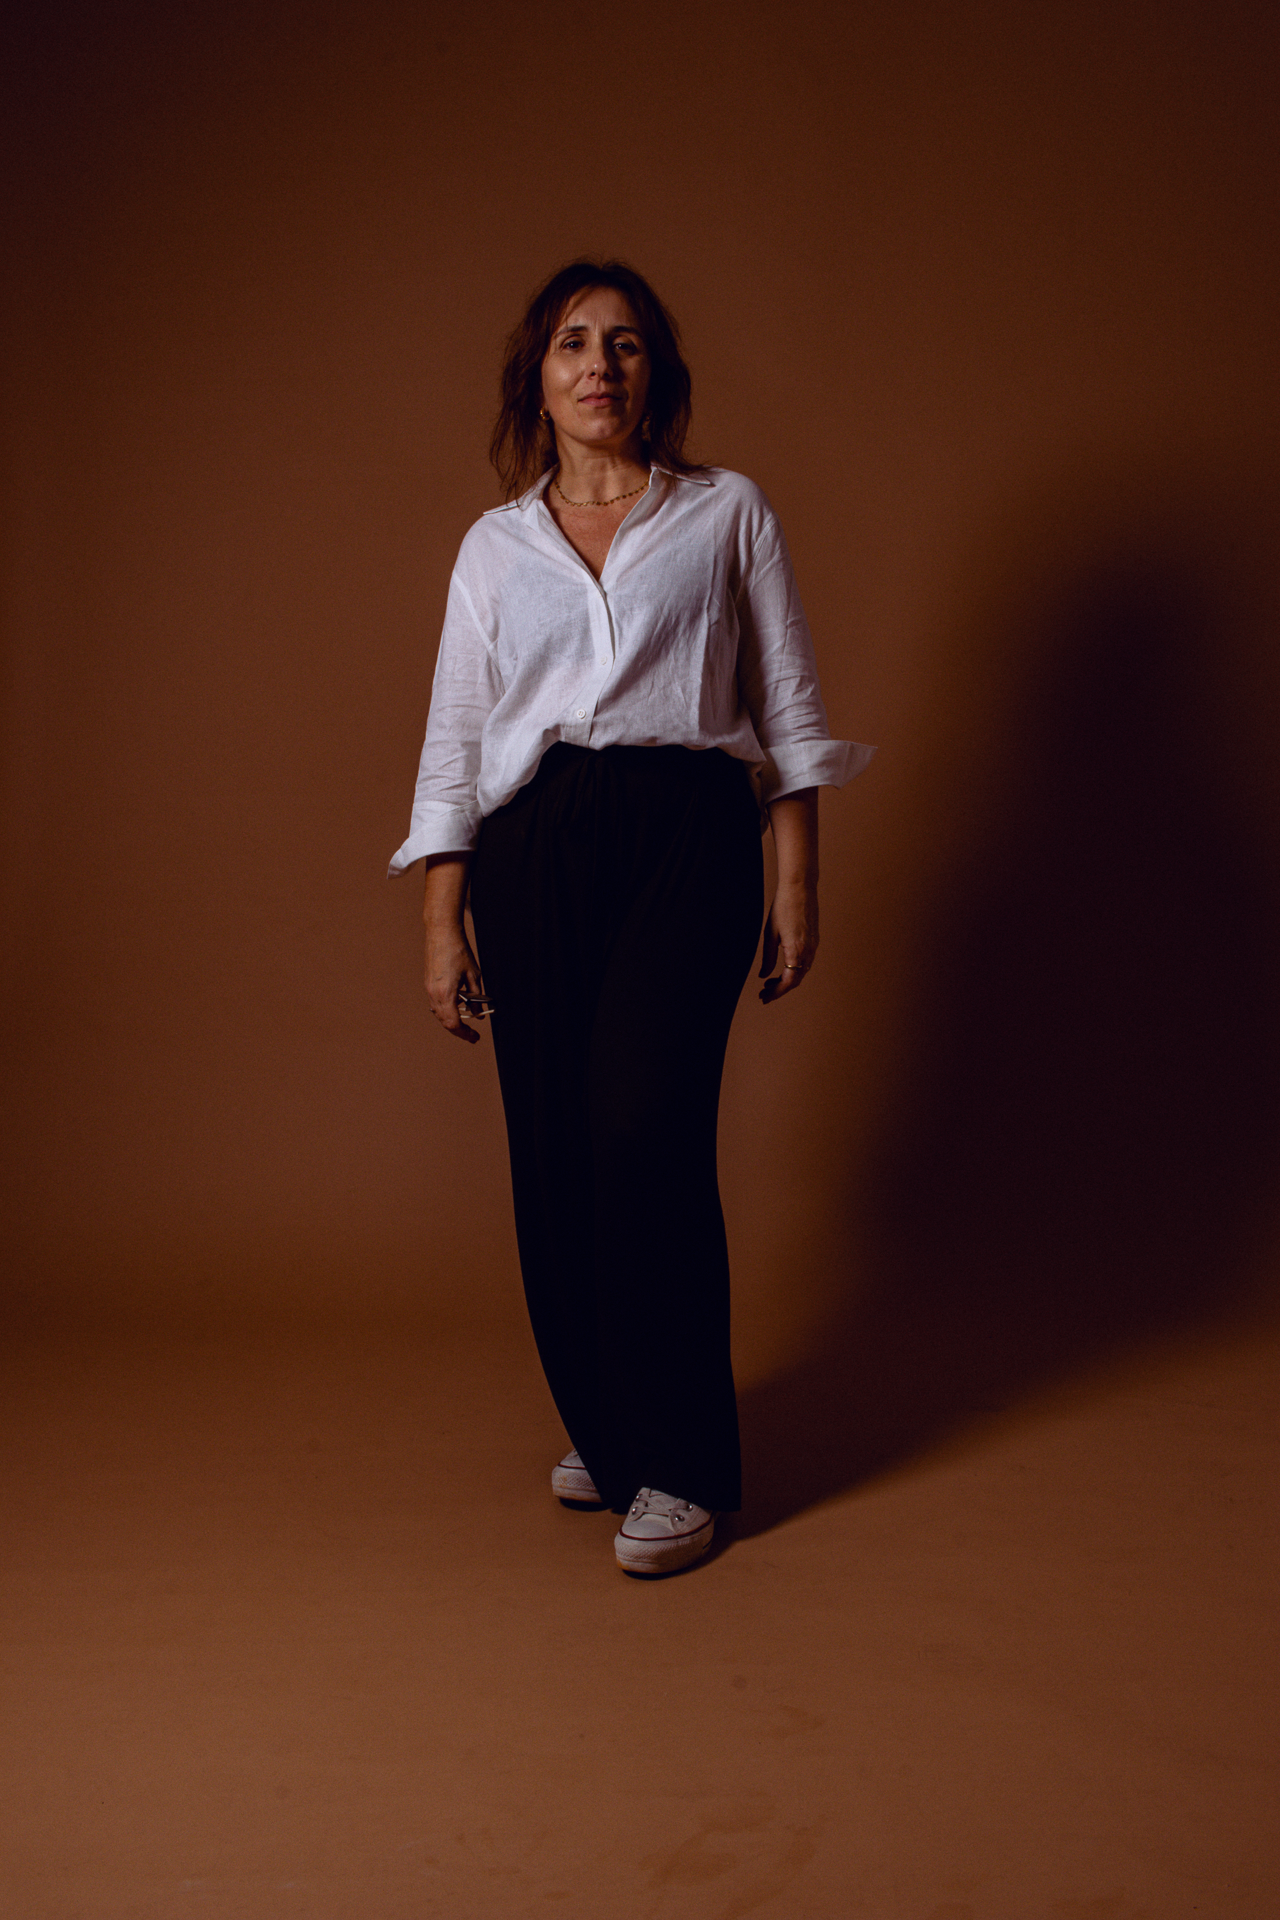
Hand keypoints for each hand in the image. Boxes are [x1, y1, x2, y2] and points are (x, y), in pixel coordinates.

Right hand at [423, 855, 485, 1044]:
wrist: (441, 933)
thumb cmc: (459, 951)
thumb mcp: (474, 975)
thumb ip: (476, 998)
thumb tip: (478, 1015)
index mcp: (446, 993)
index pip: (453, 1023)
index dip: (464, 1033)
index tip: (475, 1037)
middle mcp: (434, 994)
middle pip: (445, 1022)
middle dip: (459, 1030)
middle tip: (472, 1035)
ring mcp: (428, 989)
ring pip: (439, 1014)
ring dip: (452, 1020)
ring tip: (467, 1021)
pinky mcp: (427, 984)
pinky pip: (436, 1004)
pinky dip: (446, 1010)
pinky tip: (457, 1007)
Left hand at [758, 881, 817, 1003]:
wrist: (800, 888)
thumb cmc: (782, 908)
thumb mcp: (770, 934)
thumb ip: (768, 958)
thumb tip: (763, 976)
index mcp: (796, 951)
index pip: (788, 982)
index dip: (777, 992)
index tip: (765, 997)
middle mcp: (808, 951)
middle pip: (796, 980)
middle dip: (780, 990)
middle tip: (764, 994)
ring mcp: (814, 946)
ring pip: (801, 973)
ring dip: (786, 981)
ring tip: (770, 983)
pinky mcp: (814, 940)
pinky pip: (805, 963)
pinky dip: (793, 970)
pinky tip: (782, 968)